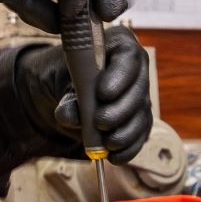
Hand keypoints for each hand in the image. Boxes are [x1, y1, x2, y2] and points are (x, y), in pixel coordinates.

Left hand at [15, 25, 151, 164]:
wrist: (64, 89)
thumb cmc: (63, 75)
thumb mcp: (59, 81)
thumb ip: (67, 97)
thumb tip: (72, 116)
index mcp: (118, 45)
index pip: (128, 57)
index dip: (119, 76)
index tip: (102, 94)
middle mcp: (135, 68)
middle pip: (138, 90)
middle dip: (120, 110)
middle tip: (100, 122)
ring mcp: (140, 94)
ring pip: (142, 114)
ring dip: (126, 132)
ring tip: (107, 143)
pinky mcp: (139, 117)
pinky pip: (140, 133)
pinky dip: (129, 147)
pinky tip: (115, 156)